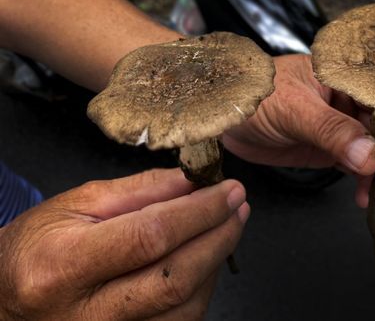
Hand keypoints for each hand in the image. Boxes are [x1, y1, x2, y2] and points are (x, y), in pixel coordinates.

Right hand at [0, 168, 248, 319]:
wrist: (6, 300)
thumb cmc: (39, 246)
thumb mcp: (79, 204)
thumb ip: (141, 191)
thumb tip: (194, 180)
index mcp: (64, 265)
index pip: (150, 236)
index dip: (200, 212)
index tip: (229, 189)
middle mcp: (85, 315)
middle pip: (174, 278)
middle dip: (219, 236)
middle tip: (239, 205)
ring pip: (184, 309)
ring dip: (216, 263)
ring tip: (226, 227)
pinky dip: (201, 288)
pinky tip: (204, 259)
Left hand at [223, 54, 374, 206]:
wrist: (218, 116)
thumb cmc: (251, 95)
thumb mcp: (293, 110)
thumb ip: (332, 131)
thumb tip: (373, 156)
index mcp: (343, 75)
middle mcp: (345, 98)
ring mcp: (336, 124)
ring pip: (372, 147)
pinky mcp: (325, 146)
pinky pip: (352, 164)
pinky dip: (361, 180)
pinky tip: (363, 196)